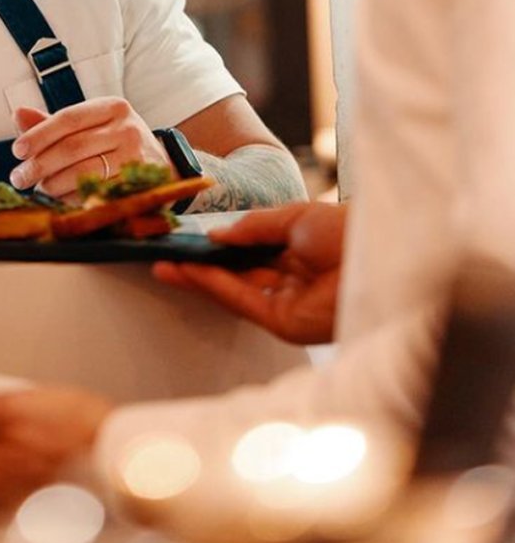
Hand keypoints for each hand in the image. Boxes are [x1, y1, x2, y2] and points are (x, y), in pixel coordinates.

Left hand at [9, 99, 171, 198]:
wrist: (164, 165)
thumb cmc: (115, 143)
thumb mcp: (92, 126)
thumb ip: (54, 124)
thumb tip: (18, 114)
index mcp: (113, 107)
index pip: (68, 118)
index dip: (39, 135)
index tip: (17, 150)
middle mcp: (128, 128)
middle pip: (73, 147)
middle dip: (39, 164)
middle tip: (19, 177)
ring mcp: (136, 158)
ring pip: (83, 173)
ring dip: (53, 185)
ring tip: (39, 188)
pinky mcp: (139, 186)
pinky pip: (96, 194)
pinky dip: (73, 199)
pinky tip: (61, 199)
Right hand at [152, 201, 346, 344]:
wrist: (378, 254)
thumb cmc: (346, 231)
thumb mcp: (292, 218)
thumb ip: (252, 228)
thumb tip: (214, 235)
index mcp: (298, 257)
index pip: (249, 256)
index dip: (218, 248)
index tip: (188, 240)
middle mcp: (290, 284)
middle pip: (235, 276)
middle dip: (199, 266)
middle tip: (165, 256)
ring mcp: (286, 306)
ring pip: (232, 291)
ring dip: (197, 278)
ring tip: (165, 264)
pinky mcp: (284, 324)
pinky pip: (241, 301)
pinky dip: (214, 285)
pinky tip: (191, 271)